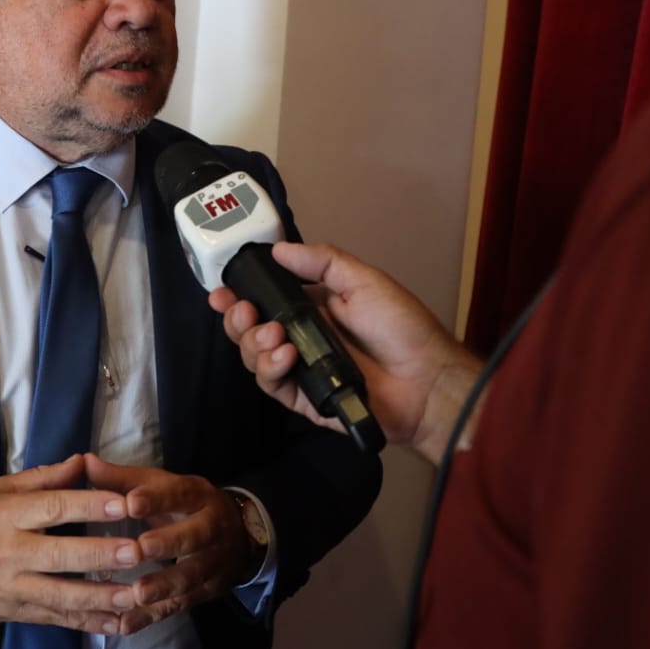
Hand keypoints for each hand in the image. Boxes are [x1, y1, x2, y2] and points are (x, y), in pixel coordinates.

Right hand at [0, 454, 142, 633]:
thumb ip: (43, 478)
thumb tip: (82, 462)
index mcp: (6, 515)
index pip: (52, 508)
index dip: (88, 506)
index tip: (122, 505)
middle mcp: (9, 552)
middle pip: (60, 554)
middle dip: (100, 554)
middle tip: (136, 551)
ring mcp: (13, 587)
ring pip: (60, 595)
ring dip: (100, 597)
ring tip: (134, 595)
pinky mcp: (17, 613)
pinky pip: (56, 619)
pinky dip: (87, 624)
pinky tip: (116, 624)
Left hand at [82, 454, 252, 634]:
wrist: (239, 535)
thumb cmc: (183, 506)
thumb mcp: (160, 486)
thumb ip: (123, 479)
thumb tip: (85, 462)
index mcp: (198, 495)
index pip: (180, 493)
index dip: (157, 499)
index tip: (131, 502)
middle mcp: (212, 527)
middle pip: (195, 535)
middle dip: (168, 543)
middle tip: (139, 549)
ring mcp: (214, 562)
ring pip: (192, 575)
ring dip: (165, 586)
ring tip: (136, 593)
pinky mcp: (207, 592)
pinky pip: (180, 605)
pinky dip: (153, 616)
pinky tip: (126, 623)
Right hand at [210, 241, 482, 466]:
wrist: (426, 381)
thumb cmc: (401, 328)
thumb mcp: (364, 281)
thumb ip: (322, 262)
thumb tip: (278, 249)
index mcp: (313, 308)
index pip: (266, 300)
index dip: (240, 295)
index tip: (222, 290)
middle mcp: (301, 337)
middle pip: (250, 329)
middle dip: (237, 319)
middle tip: (243, 311)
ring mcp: (300, 369)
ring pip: (254, 357)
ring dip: (253, 342)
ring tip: (274, 336)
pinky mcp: (303, 399)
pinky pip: (272, 385)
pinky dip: (270, 368)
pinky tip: (286, 356)